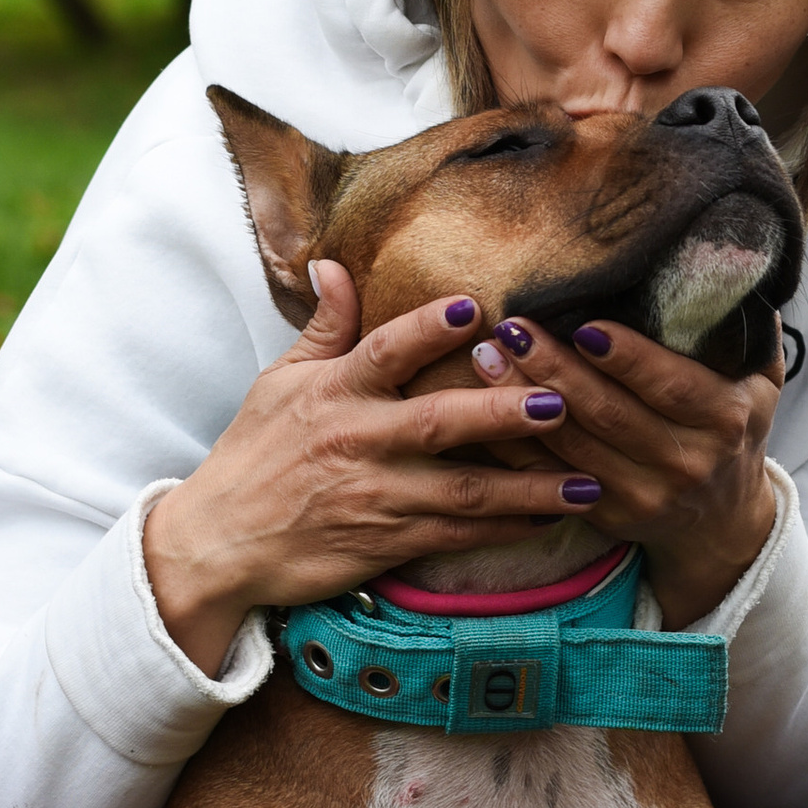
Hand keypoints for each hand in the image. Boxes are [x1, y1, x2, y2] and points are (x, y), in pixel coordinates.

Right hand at [141, 266, 585, 674]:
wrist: (220, 544)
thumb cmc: (253, 457)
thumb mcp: (278, 383)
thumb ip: (324, 328)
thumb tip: (336, 263)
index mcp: (333, 392)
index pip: (384, 350)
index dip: (427, 328)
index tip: (475, 307)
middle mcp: (358, 441)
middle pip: (440, 422)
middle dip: (504, 412)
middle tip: (563, 400)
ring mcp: (376, 496)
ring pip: (464, 490)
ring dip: (529, 486)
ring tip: (588, 478)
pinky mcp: (386, 542)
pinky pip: (458, 534)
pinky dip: (507, 528)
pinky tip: (552, 518)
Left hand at [467, 312, 781, 627]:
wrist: (723, 520)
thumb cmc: (735, 427)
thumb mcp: (761, 380)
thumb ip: (750, 326)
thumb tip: (731, 251)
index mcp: (725, 419)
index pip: (674, 386)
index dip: (629, 359)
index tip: (585, 325)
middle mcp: (687, 462)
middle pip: (612, 415)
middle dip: (557, 370)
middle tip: (514, 327)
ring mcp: (645, 494)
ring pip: (574, 446)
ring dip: (523, 401)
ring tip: (488, 354)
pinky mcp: (607, 515)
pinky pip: (552, 477)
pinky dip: (515, 444)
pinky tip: (485, 407)